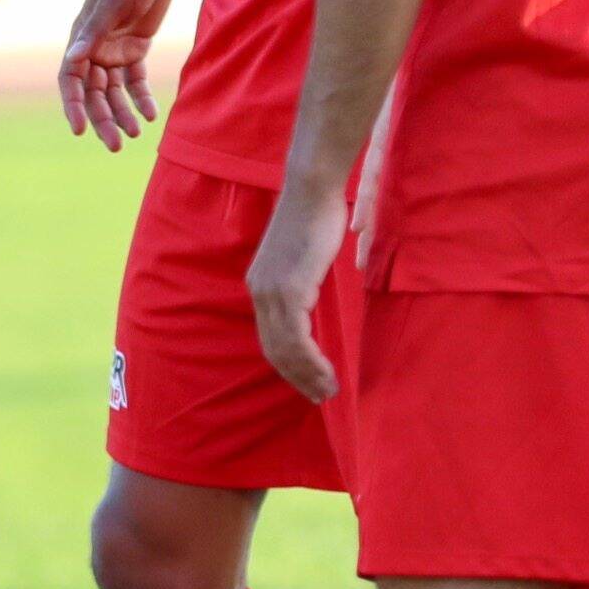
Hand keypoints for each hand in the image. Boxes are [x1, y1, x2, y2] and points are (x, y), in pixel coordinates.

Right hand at [57, 0, 175, 150]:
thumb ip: (94, 31)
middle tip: (116, 144)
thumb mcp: (114, 1)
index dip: (73, 105)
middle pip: (94, 93)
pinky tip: (151, 113)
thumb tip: (73, 59)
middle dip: (102, 119)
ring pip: (115, 92)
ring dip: (123, 113)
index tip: (80, 129)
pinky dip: (142, 98)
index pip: (71, 80)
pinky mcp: (136, 49)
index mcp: (81, 38)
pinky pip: (136, 81)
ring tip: (136, 133)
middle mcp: (94, 49)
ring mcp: (114, 51)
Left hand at [248, 170, 347, 401]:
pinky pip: (298, 337)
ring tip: (328, 391)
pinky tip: (328, 372)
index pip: (270, 338)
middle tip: (320, 397)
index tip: (308, 382)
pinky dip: (312, 360)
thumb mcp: (302, 258)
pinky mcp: (291, 290)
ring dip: (308, 376)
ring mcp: (273, 292)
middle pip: (274, 350)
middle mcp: (260, 292)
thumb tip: (312, 302)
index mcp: (260, 286)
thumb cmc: (314, 218)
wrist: (311, 191)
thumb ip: (302, 282)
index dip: (288, 365)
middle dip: (297, 378)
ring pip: (286, 349)